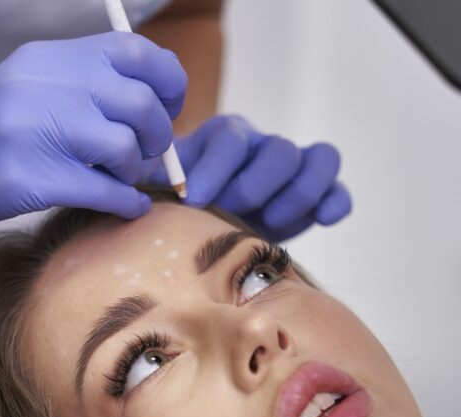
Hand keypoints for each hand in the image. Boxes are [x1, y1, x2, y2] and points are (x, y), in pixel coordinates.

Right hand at [0, 32, 186, 235]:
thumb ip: (83, 83)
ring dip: (138, 171)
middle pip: (139, 103)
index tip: (167, 108)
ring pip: (125, 148)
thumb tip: (154, 100)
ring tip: (124, 180)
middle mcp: (42, 86)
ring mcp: (32, 132)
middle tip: (150, 154)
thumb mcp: (27, 85)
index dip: (167, 82)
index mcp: (47, 58)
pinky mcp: (27, 180)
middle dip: (159, 135)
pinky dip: (127, 203)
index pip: (134, 51)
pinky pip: (105, 192)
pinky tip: (124, 206)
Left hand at [142, 115, 351, 240]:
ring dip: (297, 192)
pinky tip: (325, 218)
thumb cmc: (180, 211)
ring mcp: (293, 170)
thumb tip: (123, 182)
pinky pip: (336, 188)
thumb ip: (148, 182)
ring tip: (270, 221)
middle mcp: (262, 149)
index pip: (230, 139)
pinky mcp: (316, 195)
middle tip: (236, 209)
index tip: (194, 198)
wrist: (207, 233)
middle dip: (256, 182)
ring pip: (315, 160)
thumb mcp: (159, 192)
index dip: (215, 167)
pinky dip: (335, 200)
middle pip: (278, 149)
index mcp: (225, 141)